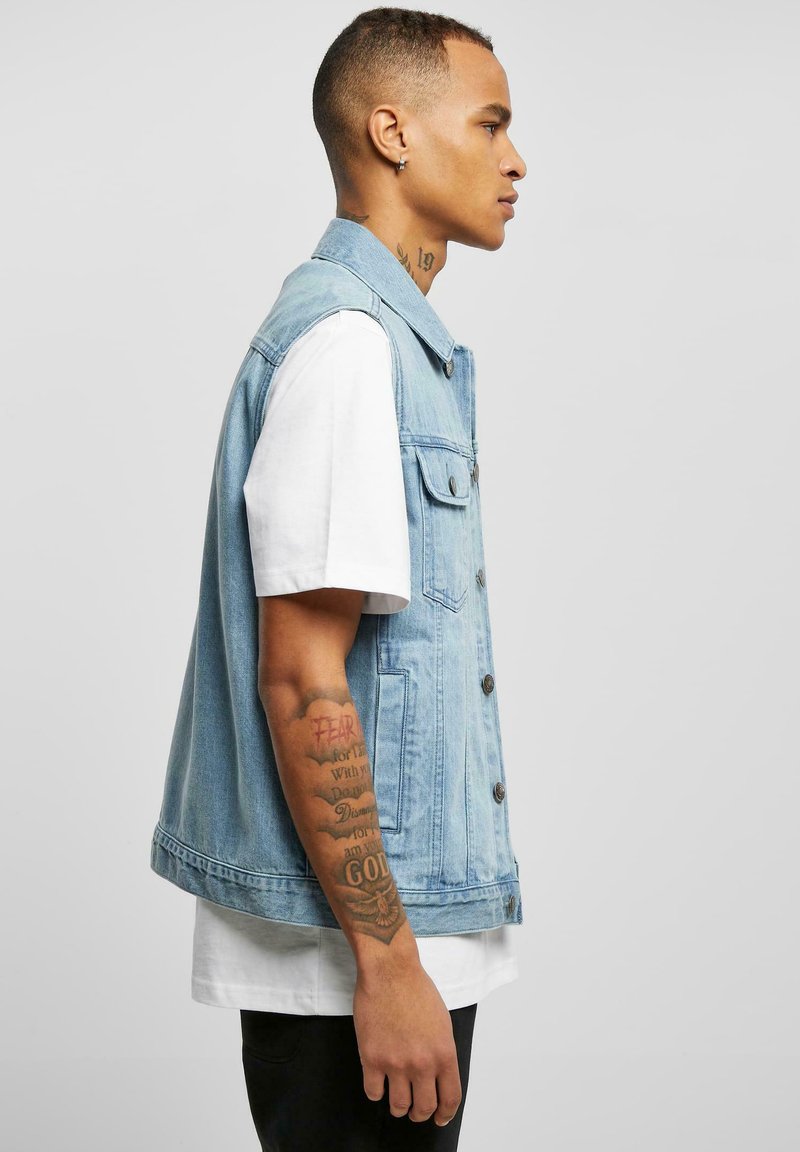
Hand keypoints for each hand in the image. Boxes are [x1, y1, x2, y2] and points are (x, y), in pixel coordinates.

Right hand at [353, 958, 462, 1125]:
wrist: (390, 970)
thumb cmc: (416, 989)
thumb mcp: (442, 1021)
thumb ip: (441, 1051)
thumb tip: (438, 1075)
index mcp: (444, 1053)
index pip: (450, 1098)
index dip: (446, 1114)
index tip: (440, 1118)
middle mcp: (422, 1063)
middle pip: (424, 1108)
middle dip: (420, 1113)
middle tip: (416, 1110)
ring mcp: (396, 1063)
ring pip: (399, 1106)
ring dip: (399, 1107)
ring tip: (397, 1101)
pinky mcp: (372, 1058)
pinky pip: (373, 1093)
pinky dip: (376, 1093)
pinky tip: (378, 1083)